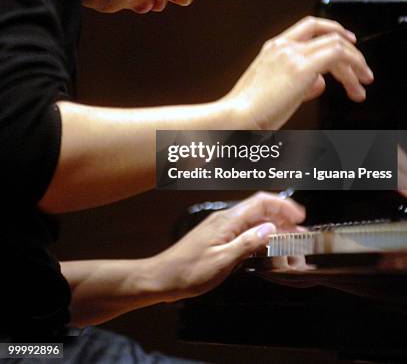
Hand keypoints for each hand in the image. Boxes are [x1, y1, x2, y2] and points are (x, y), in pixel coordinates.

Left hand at [153, 191, 304, 300]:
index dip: (282, 205)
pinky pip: (243, 228)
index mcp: (227, 220)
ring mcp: (220, 226)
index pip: (260, 202)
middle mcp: (224, 218)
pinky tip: (266, 244)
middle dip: (281, 215)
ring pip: (252, 218)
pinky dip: (259, 233)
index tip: (300, 216)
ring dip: (272, 224)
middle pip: (259, 208)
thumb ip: (247, 243)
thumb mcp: (222, 260)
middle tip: (299, 230)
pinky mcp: (217, 236)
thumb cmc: (188, 271)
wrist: (162, 277)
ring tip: (289, 237)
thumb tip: (271, 229)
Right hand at [223, 16, 373, 129]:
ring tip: (360, 85)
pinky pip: (337, 56)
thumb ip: (301, 84)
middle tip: (362, 69)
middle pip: (327, 34)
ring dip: (355, 64)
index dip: (333, 31)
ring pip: (336, 44)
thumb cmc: (250, 111)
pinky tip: (354, 85)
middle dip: (351, 51)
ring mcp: (291, 54)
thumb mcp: (277, 92)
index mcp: (273, 48)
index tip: (348, 43)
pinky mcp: (301, 68)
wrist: (235, 118)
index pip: (309, 27)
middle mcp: (282, 46)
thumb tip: (319, 82)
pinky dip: (352, 69)